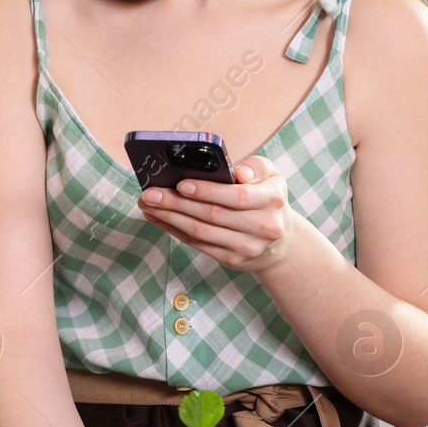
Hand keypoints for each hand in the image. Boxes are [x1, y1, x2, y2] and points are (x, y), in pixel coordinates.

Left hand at [135, 155, 294, 271]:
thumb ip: (255, 167)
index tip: (181, 184)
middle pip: (212, 215)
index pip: (236, 196)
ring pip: (201, 231)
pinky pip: (197, 243)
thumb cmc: (267, 199)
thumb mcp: (271, 175)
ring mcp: (246, 247)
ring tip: (147, 204)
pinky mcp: (231, 260)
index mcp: (272, 200)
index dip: (207, 191)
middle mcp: (262, 227)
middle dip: (176, 203)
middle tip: (150, 193)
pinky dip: (174, 230)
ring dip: (169, 218)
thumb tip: (237, 172)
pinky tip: (158, 218)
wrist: (280, 241)